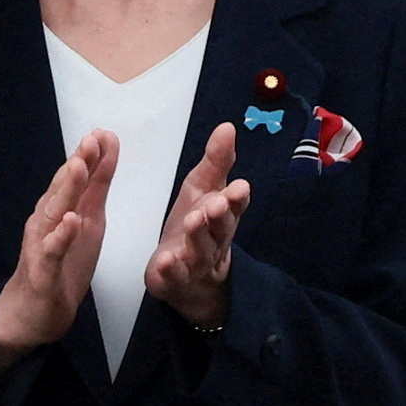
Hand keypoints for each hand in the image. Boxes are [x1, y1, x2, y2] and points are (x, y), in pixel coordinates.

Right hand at [0, 129, 117, 378]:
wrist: (32, 311)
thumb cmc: (60, 265)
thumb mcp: (85, 223)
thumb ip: (93, 190)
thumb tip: (103, 154)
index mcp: (60, 209)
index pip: (76, 179)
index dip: (90, 157)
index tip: (105, 133)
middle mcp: (47, 221)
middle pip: (63, 189)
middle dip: (78, 163)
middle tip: (91, 139)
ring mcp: (42, 244)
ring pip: (54, 213)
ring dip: (67, 189)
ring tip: (79, 167)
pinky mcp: (43, 271)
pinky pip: (51, 251)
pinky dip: (60, 235)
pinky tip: (70, 221)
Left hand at [145, 122, 249, 328]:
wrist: (190, 279)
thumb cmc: (196, 226)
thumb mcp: (203, 190)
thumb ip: (216, 161)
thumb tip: (227, 127)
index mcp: (220, 216)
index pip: (233, 205)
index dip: (237, 198)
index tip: (240, 186)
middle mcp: (213, 240)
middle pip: (221, 229)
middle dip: (221, 216)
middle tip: (218, 204)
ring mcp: (195, 262)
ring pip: (200, 250)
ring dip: (198, 236)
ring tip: (193, 221)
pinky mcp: (174, 279)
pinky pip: (174, 275)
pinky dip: (171, 269)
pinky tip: (165, 260)